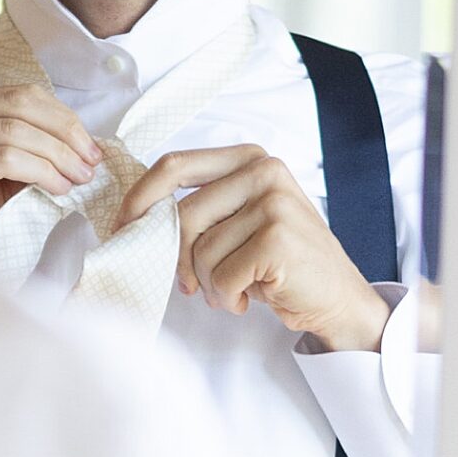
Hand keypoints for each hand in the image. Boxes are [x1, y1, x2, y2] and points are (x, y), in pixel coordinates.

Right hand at [0, 85, 101, 258]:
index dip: (60, 116)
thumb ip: (17, 157)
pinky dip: (39, 171)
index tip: (87, 146)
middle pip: (21, 104)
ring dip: (57, 155)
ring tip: (78, 178)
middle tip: (91, 161)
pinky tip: (56, 188)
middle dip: (66, 132)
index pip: (17, 94)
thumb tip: (72, 151)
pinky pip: (4, 159)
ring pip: (16, 130)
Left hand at [114, 145, 389, 349]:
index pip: (174, 166)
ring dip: (208, 284)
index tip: (122, 228)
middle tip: (192, 285)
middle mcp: (264, 171)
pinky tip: (248, 298)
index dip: (138, 199)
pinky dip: (227, 298)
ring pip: (201, 251)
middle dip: (179, 260)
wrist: (335, 297)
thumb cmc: (278, 263)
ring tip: (234, 290)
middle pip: (183, 216)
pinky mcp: (278, 238)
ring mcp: (274, 202)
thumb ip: (200, 208)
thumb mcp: (239, 221)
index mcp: (248, 159)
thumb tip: (135, 220)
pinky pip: (221, 276)